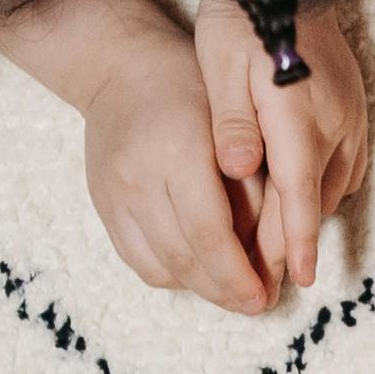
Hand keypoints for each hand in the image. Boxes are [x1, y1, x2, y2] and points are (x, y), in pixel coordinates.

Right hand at [82, 22, 275, 314]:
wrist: (122, 69)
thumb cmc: (195, 90)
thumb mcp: (238, 126)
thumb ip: (256, 190)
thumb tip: (272, 261)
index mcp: (178, 151)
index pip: (210, 234)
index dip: (239, 276)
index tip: (266, 298)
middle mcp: (138, 177)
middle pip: (185, 259)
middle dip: (225, 291)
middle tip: (257, 304)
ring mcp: (113, 194)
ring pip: (161, 268)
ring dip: (201, 290)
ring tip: (232, 294)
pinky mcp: (101, 205)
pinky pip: (138, 260)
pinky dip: (172, 275)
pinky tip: (199, 274)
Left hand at [193, 0, 369, 293]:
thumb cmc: (244, 17)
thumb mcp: (221, 64)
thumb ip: (231, 121)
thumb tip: (238, 169)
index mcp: (298, 117)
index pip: (299, 196)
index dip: (296, 242)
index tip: (298, 279)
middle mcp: (335, 123)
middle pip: (314, 200)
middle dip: (292, 240)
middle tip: (266, 276)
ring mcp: (352, 116)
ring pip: (332, 186)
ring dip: (306, 213)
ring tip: (276, 241)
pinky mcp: (357, 107)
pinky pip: (345, 165)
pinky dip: (321, 187)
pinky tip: (298, 194)